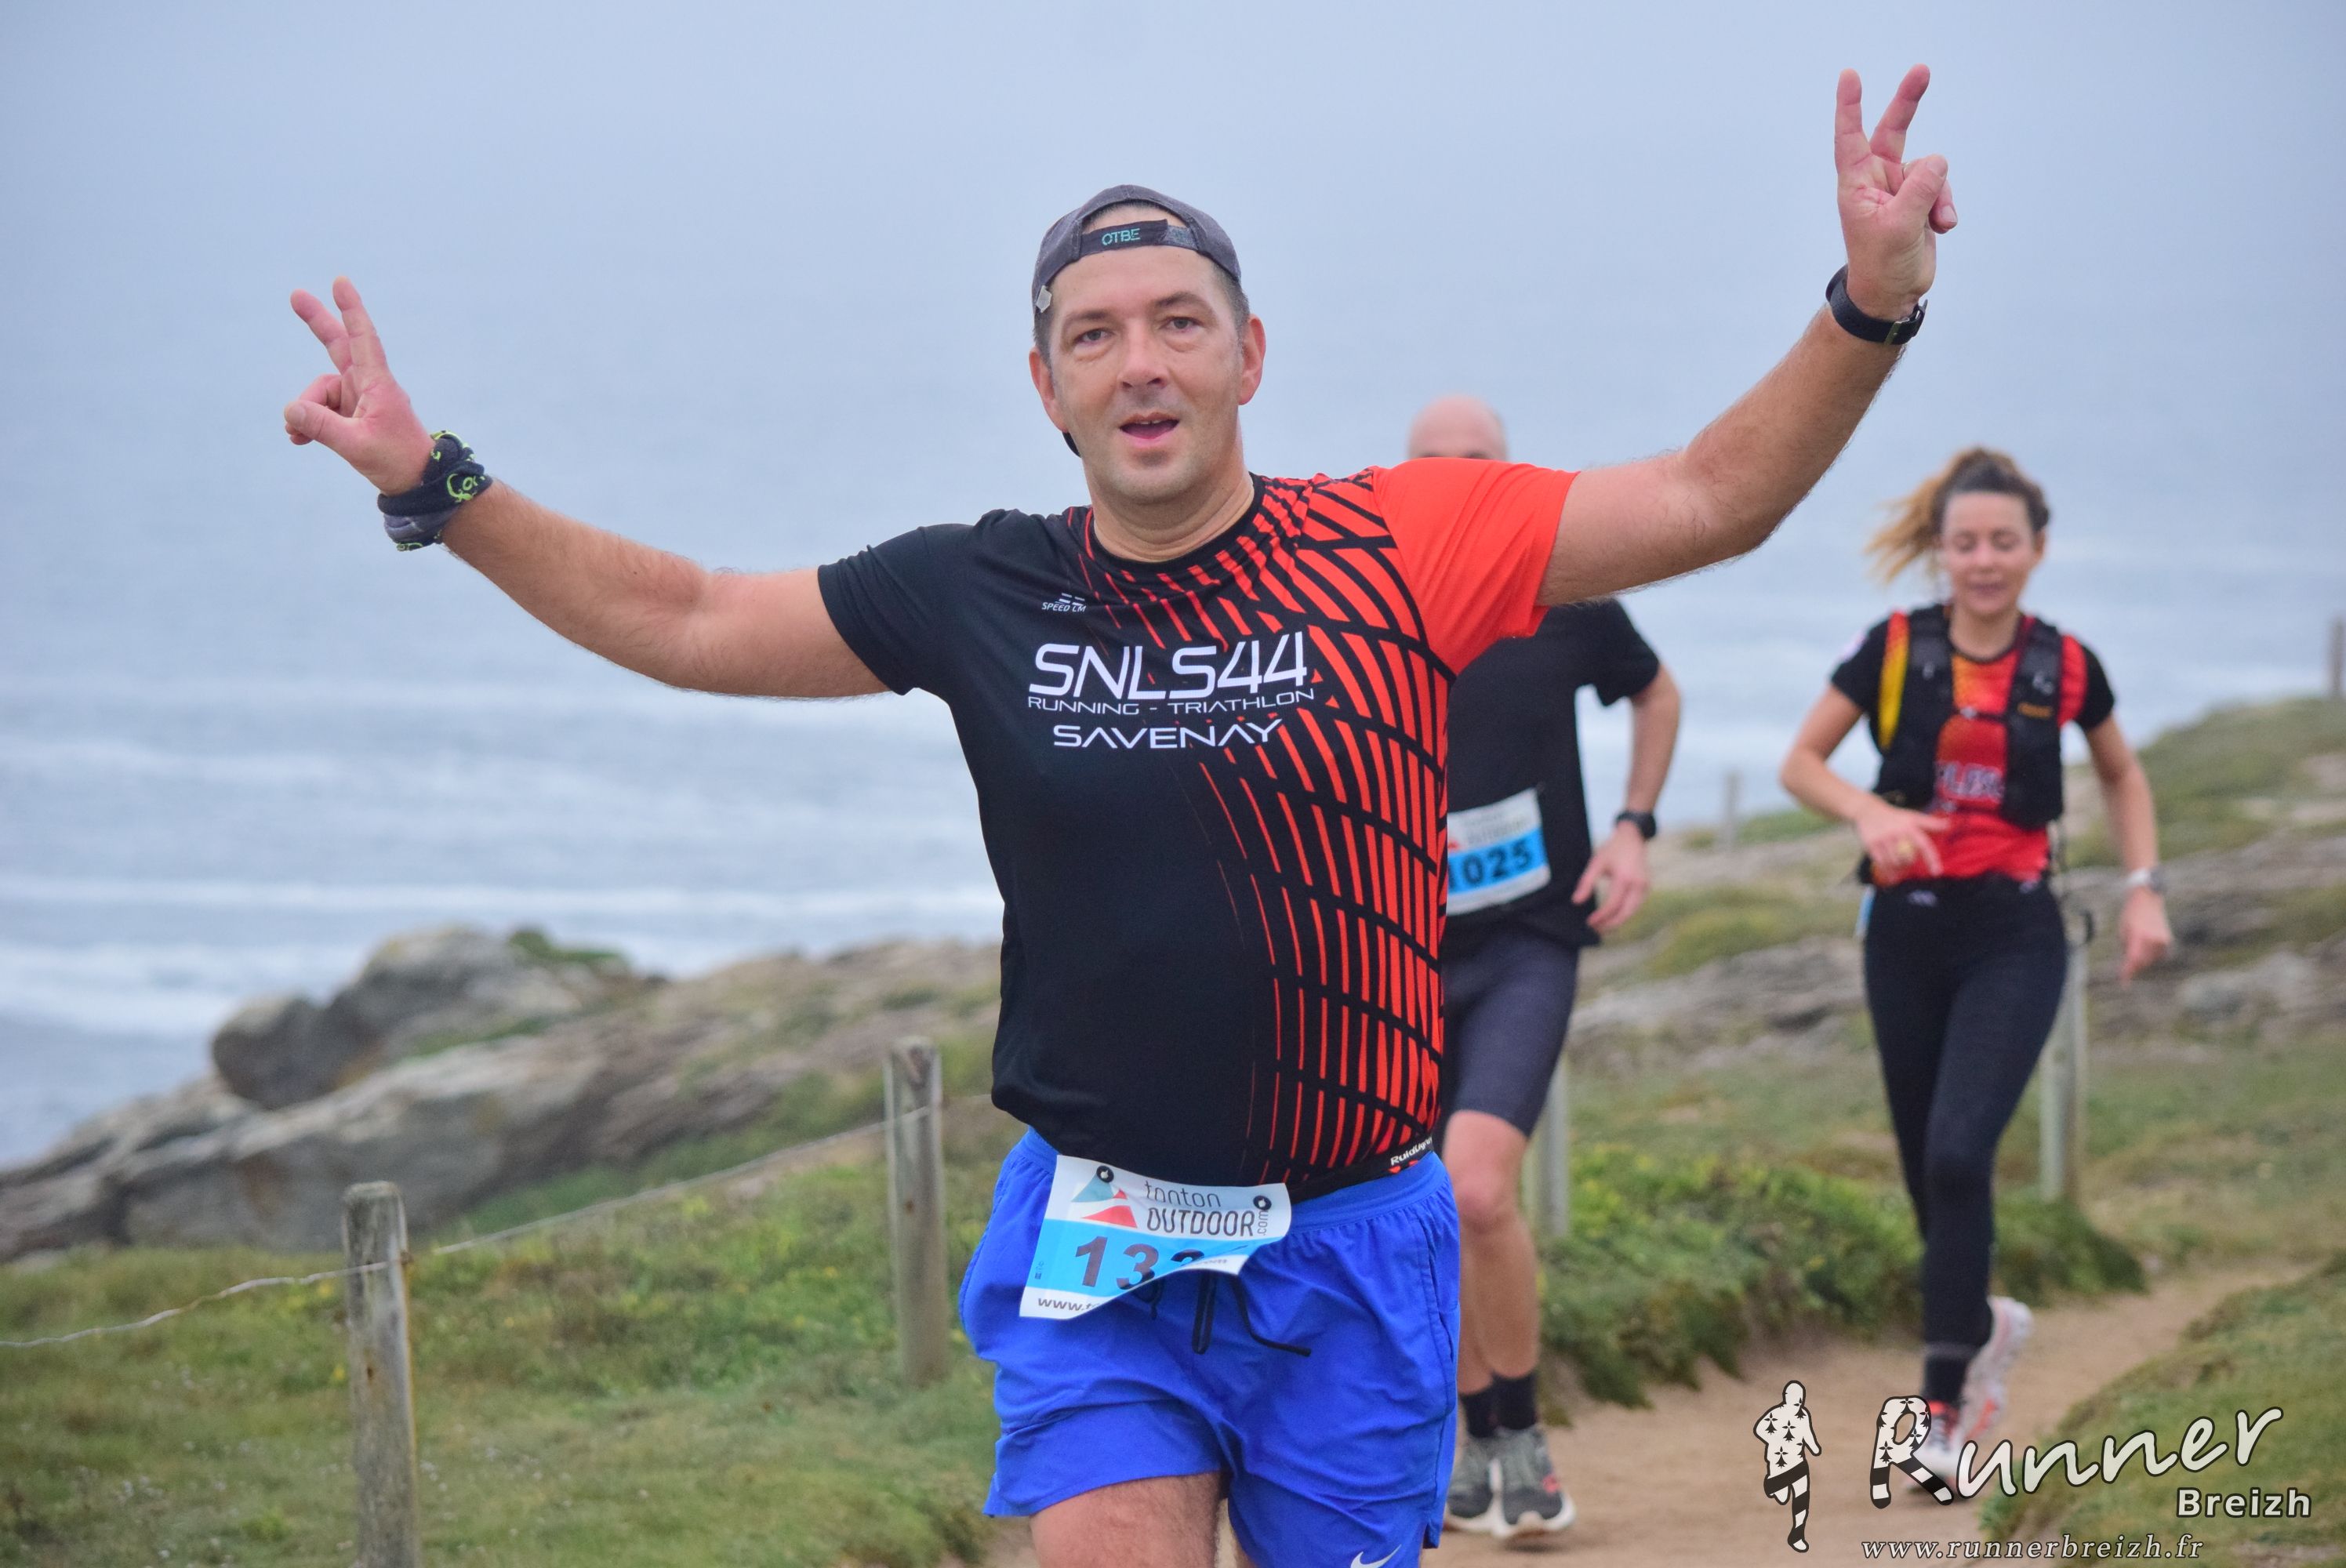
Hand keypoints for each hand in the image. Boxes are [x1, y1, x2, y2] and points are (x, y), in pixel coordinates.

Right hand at [284, 277, 435, 493]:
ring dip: (304, 412)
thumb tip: (290, 409)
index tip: (341, 282)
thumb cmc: (396, 460)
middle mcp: (367, 384)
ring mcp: (357, 397)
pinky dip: (307, 422)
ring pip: (318, 393)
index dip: (351, 310)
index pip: (362, 339)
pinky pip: (319, 410)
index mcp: (377, 383)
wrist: (415, 481)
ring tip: (297, 436)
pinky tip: (298, 438)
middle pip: (337, 344)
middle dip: (317, 321)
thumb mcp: (355, 445)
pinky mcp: (349, 413)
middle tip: (296, 294)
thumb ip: (322, 427)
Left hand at [1574, 822, 1651, 932]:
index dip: (1601, 917)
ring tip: (1603, 927)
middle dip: (1611, 925)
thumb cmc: (1612, 850)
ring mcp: (1645, 887)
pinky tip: (1613, 917)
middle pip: (1625, 913)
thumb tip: (1576, 902)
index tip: (1590, 923)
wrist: (1632, 838)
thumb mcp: (1596, 863)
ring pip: (1632, 912)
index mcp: (1625, 878)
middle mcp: (1638, 884)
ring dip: (1618, 921)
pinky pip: (1635, 906)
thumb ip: (1586, 883)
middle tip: (1596, 930)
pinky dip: (1625, 914)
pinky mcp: (1647, 888)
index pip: (1613, 905)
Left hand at [1833, 65, 1956, 320]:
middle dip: (1908, 102)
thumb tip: (1937, 159)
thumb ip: (1919, 190)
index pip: (1851, 138)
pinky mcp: (1919, 201)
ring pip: (1931, 169)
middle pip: (1894, 131)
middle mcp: (1876, 180)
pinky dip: (1945, 205)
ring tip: (1936, 221)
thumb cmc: (1882, 264)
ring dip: (1939, 194)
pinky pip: (1941, 187)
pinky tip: (1943, 226)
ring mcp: (1899, 189)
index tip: (1850, 76)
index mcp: (1858, 185)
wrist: (1893, 294)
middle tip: (1922, 69)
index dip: (1851, 107)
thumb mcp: (1900, 227)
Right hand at [1854, 800, 1946, 880]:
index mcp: (1910, 826)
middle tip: (1908, 862)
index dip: (1931, 859)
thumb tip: (1950, 824)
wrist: (1869, 811)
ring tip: (1899, 868)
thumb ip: (1931, 823)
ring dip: (1898, 868)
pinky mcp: (1872, 844)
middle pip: (1908, 858)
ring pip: (1895, 862)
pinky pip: (1882, 863)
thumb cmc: (1895, 817)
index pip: (1924, 845)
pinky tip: (1891, 875)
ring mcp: (1883, 839)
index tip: (1936, 872)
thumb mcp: (1913, 817)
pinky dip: (1887, 871)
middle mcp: (1897, 833)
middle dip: (1909, 863)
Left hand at [2118, 886, 2172, 983]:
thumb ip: (2127, 949)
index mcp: (2139, 936)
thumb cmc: (2131, 916)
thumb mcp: (2123, 932)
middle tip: (2126, 967)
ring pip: (2150, 960)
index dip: (2128, 973)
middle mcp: (2153, 939)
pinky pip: (2157, 955)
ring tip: (2136, 944)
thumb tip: (2131, 966)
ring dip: (2142, 959)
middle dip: (2133, 966)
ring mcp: (2162, 940)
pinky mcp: (2167, 941)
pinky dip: (2151, 955)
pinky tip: (2146, 946)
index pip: (2133, 960)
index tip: (2124, 984)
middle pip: (2141, 962)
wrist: (2147, 900)